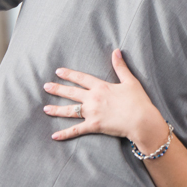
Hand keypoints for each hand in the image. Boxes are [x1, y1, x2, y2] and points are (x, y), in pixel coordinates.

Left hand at [43, 50, 169, 153]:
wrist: (141, 120)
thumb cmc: (138, 101)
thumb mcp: (130, 81)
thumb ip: (120, 66)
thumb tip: (116, 51)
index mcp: (101, 86)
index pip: (81, 78)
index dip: (69, 74)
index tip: (58, 72)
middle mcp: (93, 98)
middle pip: (71, 93)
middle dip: (57, 89)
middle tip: (46, 86)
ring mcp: (92, 113)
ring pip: (70, 111)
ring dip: (56, 110)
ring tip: (45, 109)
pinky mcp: (94, 126)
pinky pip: (76, 130)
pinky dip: (65, 134)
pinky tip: (54, 136)